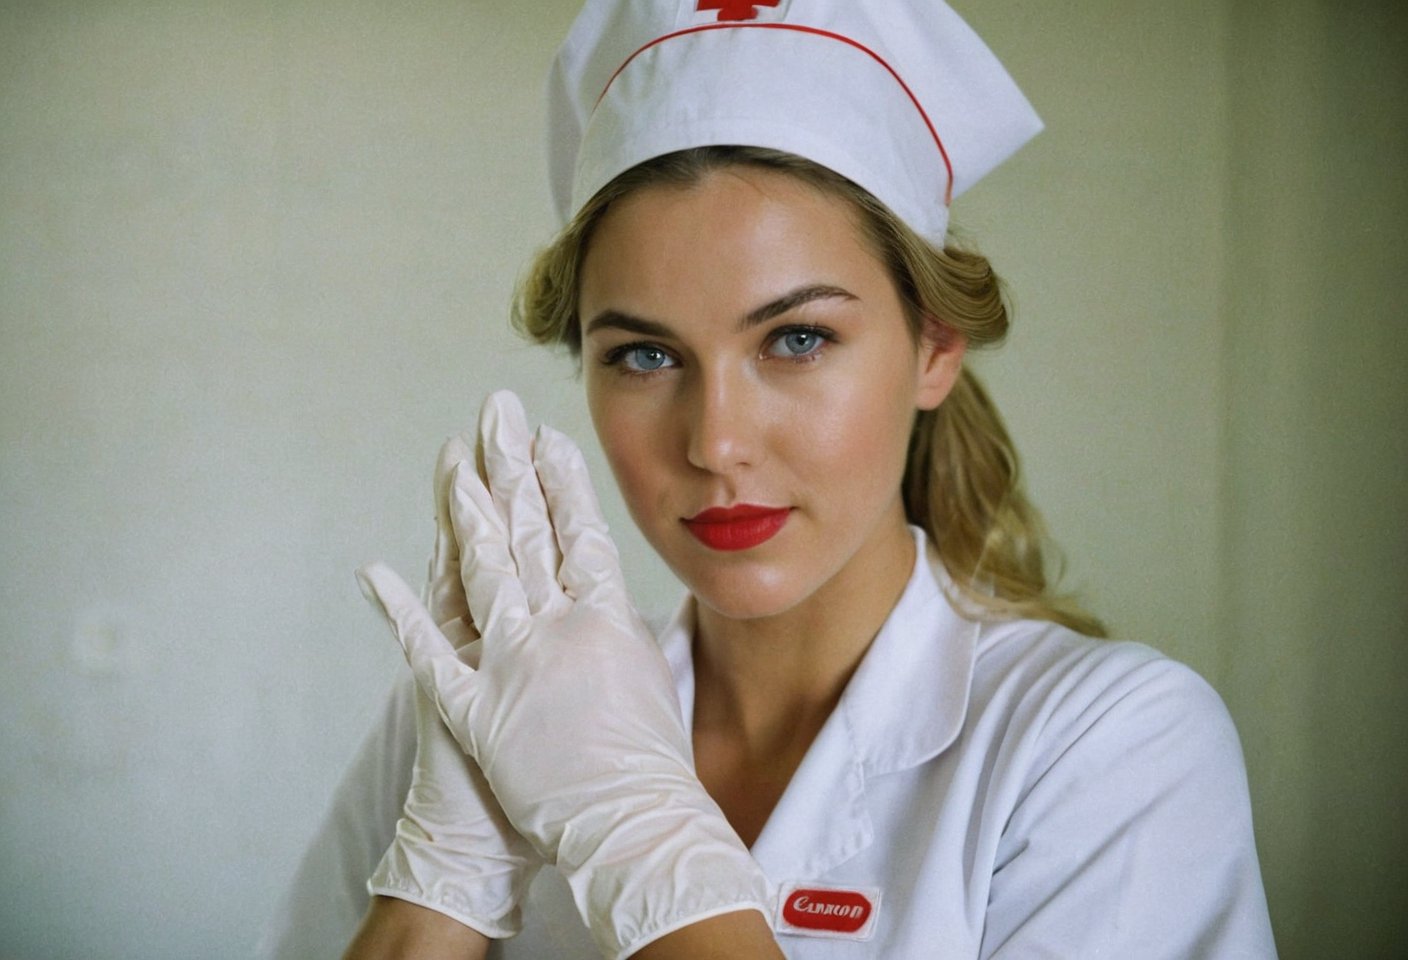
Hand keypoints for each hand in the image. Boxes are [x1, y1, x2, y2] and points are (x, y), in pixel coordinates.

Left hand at [358, 391, 769, 959]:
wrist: (627, 828)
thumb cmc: (650, 764)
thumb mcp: (648, 680)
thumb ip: (622, 631)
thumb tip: (611, 596)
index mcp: (607, 618)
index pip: (579, 531)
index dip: (561, 480)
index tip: (547, 436)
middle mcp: (555, 628)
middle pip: (527, 532)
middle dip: (510, 467)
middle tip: (498, 414)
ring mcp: (508, 664)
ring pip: (480, 570)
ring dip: (463, 513)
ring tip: (451, 460)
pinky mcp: (470, 707)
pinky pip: (424, 652)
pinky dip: (398, 611)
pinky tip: (374, 572)